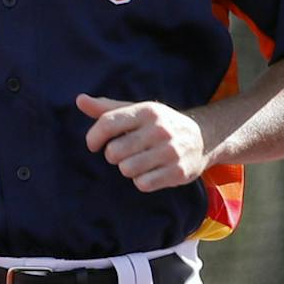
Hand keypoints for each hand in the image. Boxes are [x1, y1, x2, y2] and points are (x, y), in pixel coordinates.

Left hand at [77, 93, 209, 191]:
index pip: (107, 123)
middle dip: (114, 156)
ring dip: (128, 169)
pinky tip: (152, 173)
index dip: (93, 137)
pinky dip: (142, 181)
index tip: (93, 145)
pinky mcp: (178, 172)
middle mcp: (160, 130)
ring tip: (140, 162)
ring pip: (127, 169)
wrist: (204, 138)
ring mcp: (171, 151)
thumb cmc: (161, 125)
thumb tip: (79, 100)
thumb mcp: (139, 112)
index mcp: (148, 111)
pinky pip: (143, 184)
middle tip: (126, 153)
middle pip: (114, 152)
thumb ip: (108, 108)